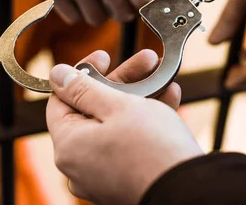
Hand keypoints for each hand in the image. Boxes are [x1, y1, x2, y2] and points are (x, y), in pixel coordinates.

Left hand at [46, 50, 202, 204]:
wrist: (188, 188)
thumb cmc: (153, 147)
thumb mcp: (118, 105)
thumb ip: (84, 88)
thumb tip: (57, 74)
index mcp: (68, 145)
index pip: (62, 99)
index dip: (84, 73)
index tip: (105, 57)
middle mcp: (79, 165)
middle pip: (92, 111)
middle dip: (122, 83)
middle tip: (145, 62)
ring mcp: (101, 176)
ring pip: (114, 126)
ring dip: (139, 99)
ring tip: (163, 80)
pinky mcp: (124, 181)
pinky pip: (128, 144)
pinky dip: (144, 123)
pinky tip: (168, 100)